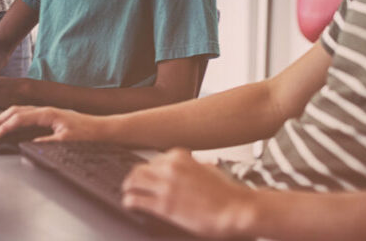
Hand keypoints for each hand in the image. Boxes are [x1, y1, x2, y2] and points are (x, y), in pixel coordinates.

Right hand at [0, 105, 104, 142]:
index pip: (19, 118)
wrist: (101, 129)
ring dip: (5, 118)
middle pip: (15, 111)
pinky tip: (11, 125)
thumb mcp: (66, 141)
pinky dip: (14, 118)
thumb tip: (29, 145)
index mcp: (47, 113)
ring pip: (20, 110)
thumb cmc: (88, 133)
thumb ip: (46, 143)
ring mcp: (46, 112)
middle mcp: (45, 110)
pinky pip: (26, 114)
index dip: (4, 128)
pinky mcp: (49, 117)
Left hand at [122, 148, 255, 238]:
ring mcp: (165, 185)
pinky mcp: (163, 205)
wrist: (237, 210)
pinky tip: (129, 204)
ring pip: (132, 180)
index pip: (155, 159)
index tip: (149, 175)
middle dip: (137, 177)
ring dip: (128, 186)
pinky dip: (129, 201)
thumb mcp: (211, 169)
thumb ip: (197, 166)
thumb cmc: (230, 193)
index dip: (152, 169)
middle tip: (134, 184)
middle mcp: (169, 167)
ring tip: (128, 192)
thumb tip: (196, 167)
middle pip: (140, 168)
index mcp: (180, 156)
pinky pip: (135, 199)